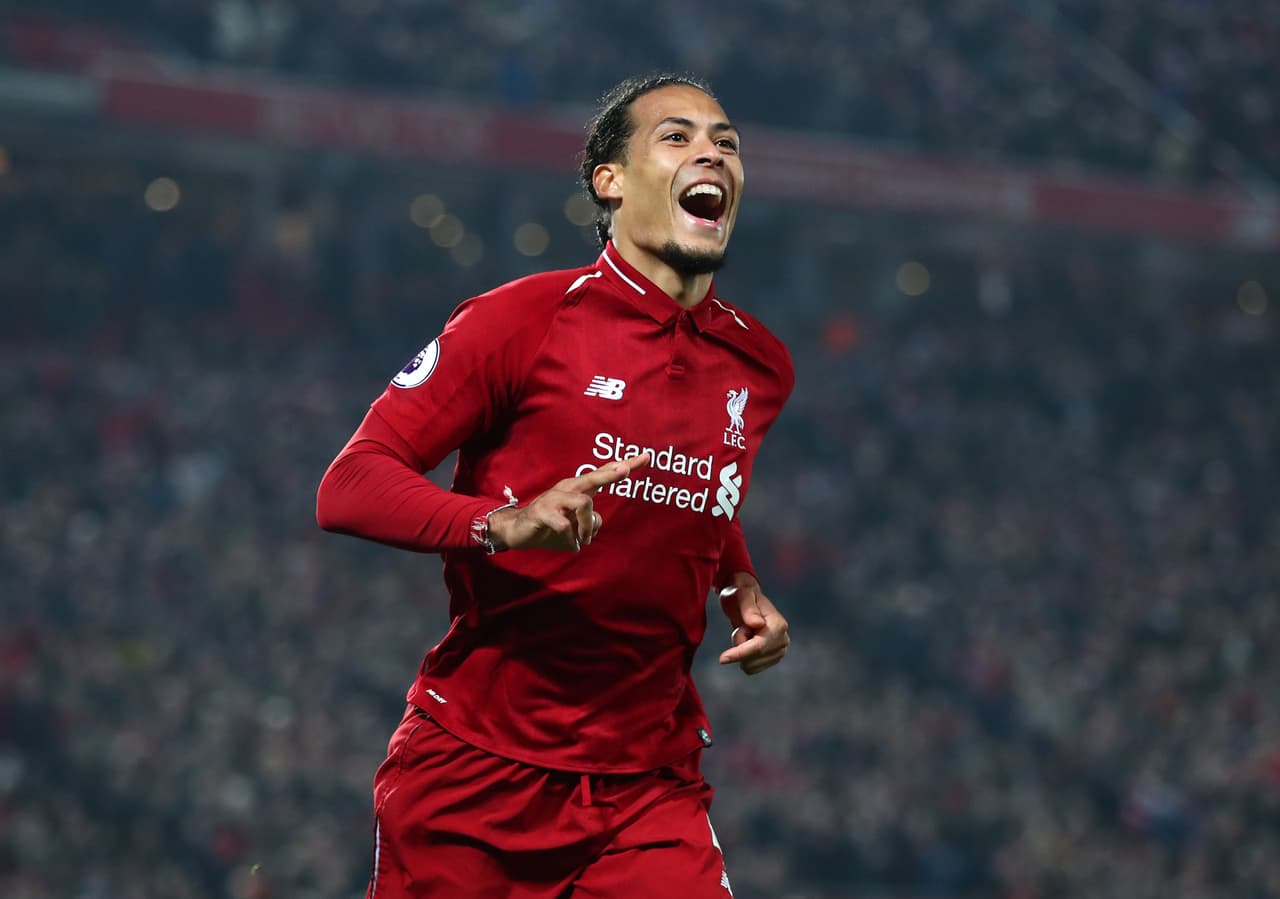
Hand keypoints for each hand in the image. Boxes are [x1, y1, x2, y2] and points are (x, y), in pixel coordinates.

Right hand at [486, 453, 649, 550]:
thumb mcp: (576, 526)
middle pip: (593, 476)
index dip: (627, 465)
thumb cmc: (551, 524)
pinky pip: (563, 522)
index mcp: (578, 488)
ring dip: (588, 524)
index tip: (648, 456)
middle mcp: (568, 488)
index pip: (604, 473)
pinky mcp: (541, 512)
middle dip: (610, 473)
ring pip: (583, 503)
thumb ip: (591, 522)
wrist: (517, 530)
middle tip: (625, 469)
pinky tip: (569, 540)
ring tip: (584, 538)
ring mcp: (553, 499)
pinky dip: (570, 534)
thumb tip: (597, 524)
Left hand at [718, 577, 789, 674]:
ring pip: (751, 666)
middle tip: (741, 627)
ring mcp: (780, 650)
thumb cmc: (741, 596)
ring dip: (741, 651)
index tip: (722, 659)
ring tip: (745, 632)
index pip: (759, 647)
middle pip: (754, 659)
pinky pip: (752, 668)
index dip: (740, 653)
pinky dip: (744, 657)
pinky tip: (747, 641)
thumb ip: (748, 608)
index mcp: (778, 624)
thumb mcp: (741, 596)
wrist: (745, 601)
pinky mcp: (773, 658)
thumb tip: (757, 624)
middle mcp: (783, 639)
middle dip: (740, 646)